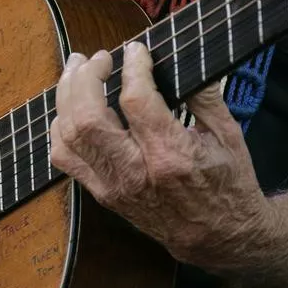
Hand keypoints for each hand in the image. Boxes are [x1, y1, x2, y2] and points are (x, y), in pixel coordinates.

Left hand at [49, 42, 270, 270]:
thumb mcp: (228, 135)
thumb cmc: (227, 183)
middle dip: (84, 78)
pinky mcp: (101, 194)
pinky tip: (68, 109)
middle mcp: (136, 172)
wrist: (217, 237)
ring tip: (75, 71)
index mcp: (172, 155)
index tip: (135, 50)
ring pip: (68, 136)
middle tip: (96, 57)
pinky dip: (59, 129)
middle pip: (87, 117)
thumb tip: (178, 59)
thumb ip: (204, 95)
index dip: (131, 67)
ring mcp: (113, 185)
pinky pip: (64, 158)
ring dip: (66, 97)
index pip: (135, 100)